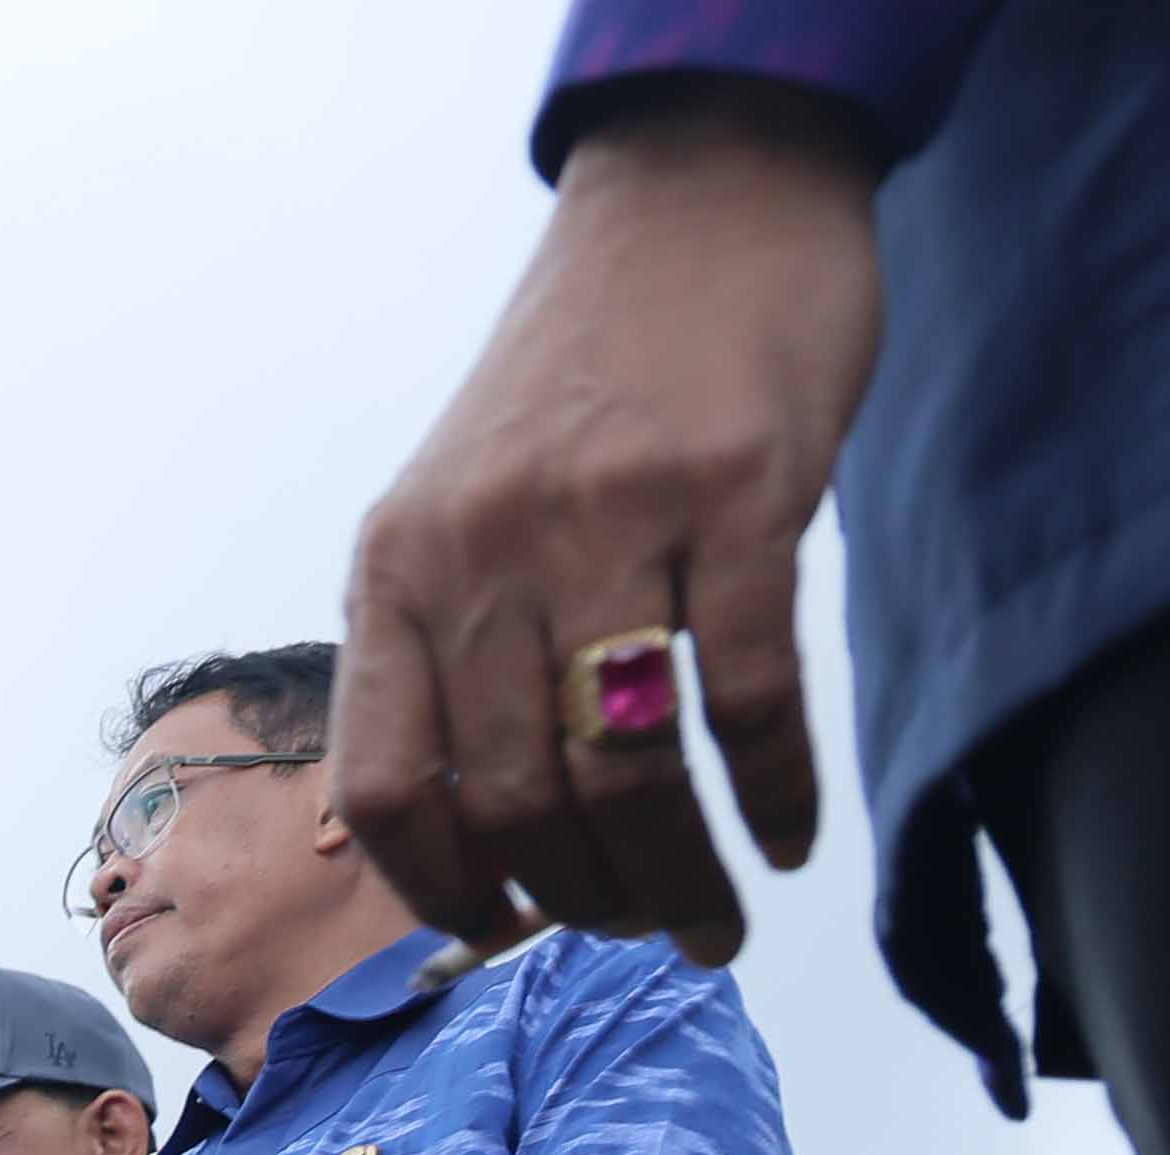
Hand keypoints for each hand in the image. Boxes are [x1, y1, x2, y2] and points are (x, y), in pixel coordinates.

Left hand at [334, 88, 886, 969]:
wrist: (694, 201)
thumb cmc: (581, 383)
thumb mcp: (459, 508)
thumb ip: (444, 648)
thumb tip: (440, 828)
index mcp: (397, 570)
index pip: (385, 784)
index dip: (440, 888)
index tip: (498, 935)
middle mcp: (486, 551)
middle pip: (515, 793)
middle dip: (580, 898)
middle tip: (640, 937)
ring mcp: (611, 518)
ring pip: (626, 761)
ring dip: (674, 872)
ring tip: (710, 924)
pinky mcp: (741, 490)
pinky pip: (748, 690)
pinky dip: (771, 790)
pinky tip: (784, 840)